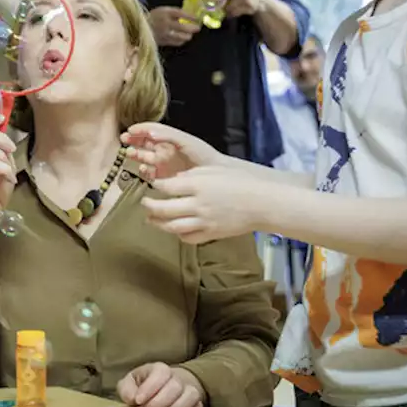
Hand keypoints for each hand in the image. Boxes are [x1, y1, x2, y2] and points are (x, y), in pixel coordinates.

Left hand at [116, 362, 205, 406]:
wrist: (162, 390)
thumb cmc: (143, 387)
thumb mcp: (129, 384)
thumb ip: (126, 389)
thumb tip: (132, 398)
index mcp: (160, 369)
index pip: (161, 373)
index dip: (149, 388)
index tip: (137, 401)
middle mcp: (177, 377)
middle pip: (175, 387)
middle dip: (156, 404)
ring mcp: (190, 390)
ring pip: (189, 398)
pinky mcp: (196, 404)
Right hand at [121, 122, 222, 179]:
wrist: (215, 174)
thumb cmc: (203, 155)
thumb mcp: (185, 141)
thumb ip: (166, 134)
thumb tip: (148, 131)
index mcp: (169, 139)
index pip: (150, 131)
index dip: (139, 130)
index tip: (129, 130)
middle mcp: (164, 150)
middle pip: (144, 143)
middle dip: (132, 141)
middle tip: (124, 140)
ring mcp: (163, 164)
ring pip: (144, 157)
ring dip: (135, 155)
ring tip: (129, 153)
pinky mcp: (163, 177)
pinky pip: (148, 173)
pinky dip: (143, 171)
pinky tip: (142, 169)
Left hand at [141, 165, 263, 243]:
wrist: (262, 203)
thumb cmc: (240, 182)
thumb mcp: (214, 169)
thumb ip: (191, 175)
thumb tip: (173, 180)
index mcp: (198, 185)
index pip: (166, 187)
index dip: (155, 186)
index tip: (153, 184)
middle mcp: (197, 204)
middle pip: (163, 209)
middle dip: (149, 206)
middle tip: (144, 203)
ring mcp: (204, 221)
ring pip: (172, 226)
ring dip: (157, 223)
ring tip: (151, 219)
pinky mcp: (211, 233)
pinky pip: (188, 237)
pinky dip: (177, 234)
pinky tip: (174, 228)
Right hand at [147, 7, 200, 47]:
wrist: (139, 27)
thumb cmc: (153, 17)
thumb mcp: (162, 10)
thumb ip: (174, 13)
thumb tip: (188, 16)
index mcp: (164, 13)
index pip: (180, 13)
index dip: (190, 16)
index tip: (197, 18)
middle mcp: (165, 23)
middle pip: (182, 27)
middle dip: (192, 28)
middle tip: (197, 28)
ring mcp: (164, 33)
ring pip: (180, 37)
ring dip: (187, 36)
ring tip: (190, 35)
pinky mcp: (163, 41)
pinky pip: (176, 42)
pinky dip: (181, 41)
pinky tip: (182, 39)